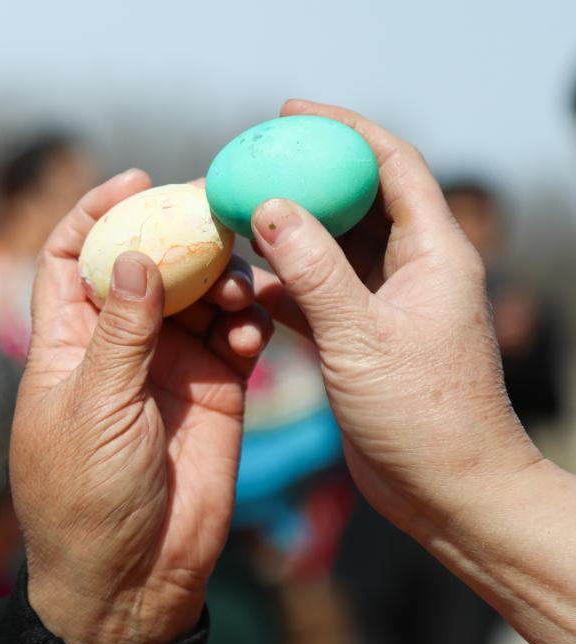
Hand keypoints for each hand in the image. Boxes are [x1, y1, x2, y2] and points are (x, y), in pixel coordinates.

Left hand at [10, 170, 271, 643]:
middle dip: (177, 234)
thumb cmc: (86, 497)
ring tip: (238, 288)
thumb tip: (136, 257)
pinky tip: (253, 329)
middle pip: (147, 263)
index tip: (134, 182)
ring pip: (198, 294)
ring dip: (221, 278)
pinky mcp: (216, 390)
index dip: (95, 213)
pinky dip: (249, 321)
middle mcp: (120, 346)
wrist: (133, 576)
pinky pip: (237, 336)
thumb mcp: (93, 408)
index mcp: (69, 343)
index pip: (72, 258)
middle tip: (216, 213)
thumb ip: (120, 332)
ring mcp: (170, 365)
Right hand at [248, 99, 540, 532]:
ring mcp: (387, 303)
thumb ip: (314, 270)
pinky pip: (318, 292)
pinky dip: (285, 284)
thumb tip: (267, 207)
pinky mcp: (363, 336)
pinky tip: (246, 282)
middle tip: (252, 161)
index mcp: (434, 252)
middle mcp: (413, 269)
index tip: (290, 114)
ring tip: (236, 215)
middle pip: (358, 200)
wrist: (447, 490)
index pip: (391, 165)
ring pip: (333, 248)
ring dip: (290, 232)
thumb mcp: (361, 335)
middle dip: (308, 177)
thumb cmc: (422, 414)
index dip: (344, 130)